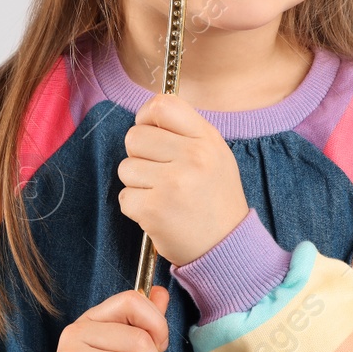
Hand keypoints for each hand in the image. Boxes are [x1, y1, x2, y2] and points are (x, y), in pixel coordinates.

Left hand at [116, 93, 249, 265]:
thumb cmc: (216, 199)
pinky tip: (158, 212)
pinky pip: (124, 196)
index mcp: (206, 140)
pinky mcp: (154, 210)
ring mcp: (172, 184)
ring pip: (125, 167)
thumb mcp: (216, 155)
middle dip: (139, 155)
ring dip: (137, 183)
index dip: (146, 117)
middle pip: (134, 136)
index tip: (150, 132)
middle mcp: (192, 157)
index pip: (162, 105)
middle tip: (158, 172)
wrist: (227, 246)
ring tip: (161, 194)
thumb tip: (148, 116)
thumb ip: (186, 132)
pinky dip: (136, 207)